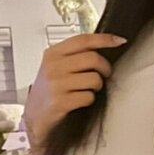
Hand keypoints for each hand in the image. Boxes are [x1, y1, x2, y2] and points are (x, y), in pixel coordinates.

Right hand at [24, 32, 126, 146]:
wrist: (35, 115)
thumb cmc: (49, 90)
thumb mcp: (55, 66)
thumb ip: (74, 55)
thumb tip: (102, 47)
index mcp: (53, 54)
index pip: (83, 40)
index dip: (104, 39)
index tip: (118, 41)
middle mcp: (53, 66)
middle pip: (92, 58)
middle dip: (105, 68)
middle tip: (105, 74)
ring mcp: (56, 84)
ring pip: (94, 78)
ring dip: (97, 86)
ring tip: (89, 89)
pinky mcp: (60, 101)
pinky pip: (88, 96)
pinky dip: (89, 99)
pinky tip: (81, 100)